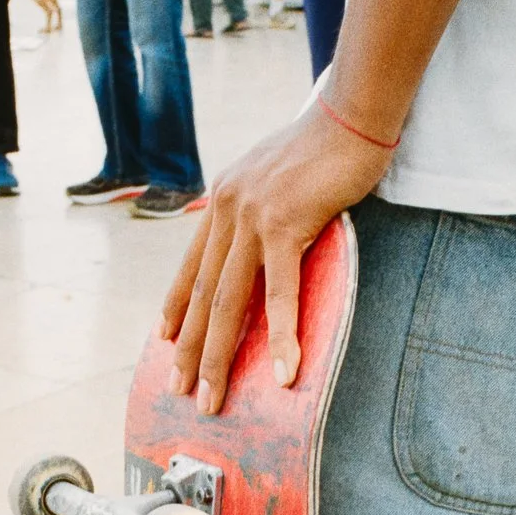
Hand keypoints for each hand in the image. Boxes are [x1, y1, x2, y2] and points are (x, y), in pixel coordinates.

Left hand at [161, 100, 392, 413]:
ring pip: (228, 302)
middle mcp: (226, 210)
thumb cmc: (325, 145)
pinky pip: (280, 293)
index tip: (165, 341)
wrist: (350, 114)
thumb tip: (263, 233)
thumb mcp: (274, 176)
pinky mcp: (285, 225)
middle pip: (201, 295)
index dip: (175, 307)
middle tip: (181, 391)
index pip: (191, 267)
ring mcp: (251, 219)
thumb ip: (259, 206)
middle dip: (189, 350)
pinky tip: (282, 370)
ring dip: (218, 358)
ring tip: (214, 400)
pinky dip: (280, 336)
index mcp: (223, 201)